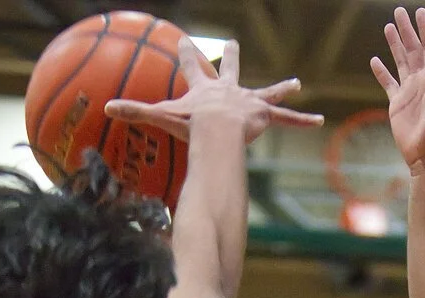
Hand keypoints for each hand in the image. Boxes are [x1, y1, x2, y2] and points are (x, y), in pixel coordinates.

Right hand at [106, 38, 322, 146]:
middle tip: (232, 42)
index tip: (183, 40)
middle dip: (230, 55)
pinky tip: (319, 120)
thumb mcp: (161, 116)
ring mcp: (248, 102)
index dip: (186, 53)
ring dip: (281, 88)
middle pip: (230, 69)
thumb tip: (105, 109)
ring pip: (267, 93)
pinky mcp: (264, 115)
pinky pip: (287, 119)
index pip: (192, 66)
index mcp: (205, 89)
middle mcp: (229, 90)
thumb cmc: (191, 126)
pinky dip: (302, 120)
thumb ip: (134, 112)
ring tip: (295, 83)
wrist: (218, 130)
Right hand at [371, 8, 424, 169]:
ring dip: (395, 44)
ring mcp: (409, 91)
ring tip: (388, 27)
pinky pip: (388, 82)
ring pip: (400, 61)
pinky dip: (381, 71)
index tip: (420, 12)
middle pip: (413, 49)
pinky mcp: (397, 103)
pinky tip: (375, 60)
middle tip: (399, 11)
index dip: (424, 30)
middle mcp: (421, 81)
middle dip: (407, 30)